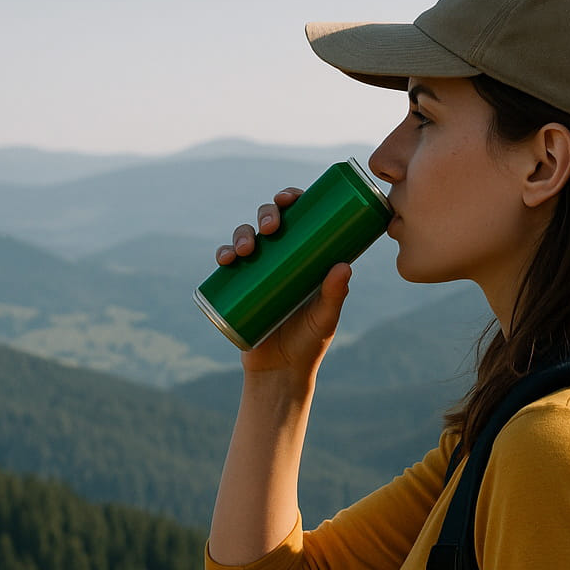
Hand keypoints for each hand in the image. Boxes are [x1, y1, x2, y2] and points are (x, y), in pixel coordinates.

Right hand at [215, 188, 351, 378]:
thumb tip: (345, 266)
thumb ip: (334, 295)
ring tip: (246, 249)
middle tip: (271, 226)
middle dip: (266, 214)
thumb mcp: (325, 318)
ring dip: (242, 234)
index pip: (299, 218)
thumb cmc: (309, 343)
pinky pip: (227, 264)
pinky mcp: (238, 288)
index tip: (290, 198)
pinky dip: (224, 255)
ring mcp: (258, 272)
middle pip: (270, 222)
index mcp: (305, 257)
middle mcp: (281, 259)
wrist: (280, 372)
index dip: (292, 200)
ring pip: (246, 238)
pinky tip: (225, 259)